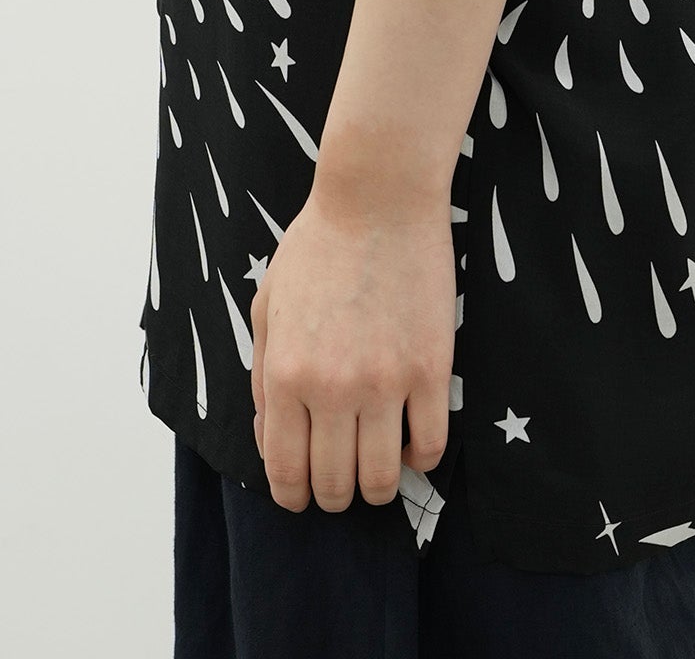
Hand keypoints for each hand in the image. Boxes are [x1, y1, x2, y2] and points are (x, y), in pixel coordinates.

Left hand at [249, 175, 455, 512]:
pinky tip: (413, 442)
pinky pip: (432, 445)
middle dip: (334, 495)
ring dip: (378, 488)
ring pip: (383, 478)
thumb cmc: (319, 246)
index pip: (285, 472)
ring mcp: (385, 382)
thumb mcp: (268, 305)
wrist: (378, 198)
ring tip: (378, 472)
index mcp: (284, 374)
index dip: (293, 497)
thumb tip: (269, 437)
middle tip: (341, 483)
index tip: (302, 497)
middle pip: (334, 484)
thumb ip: (261, 376)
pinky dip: (421, 459)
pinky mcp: (431, 369)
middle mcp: (331, 388)